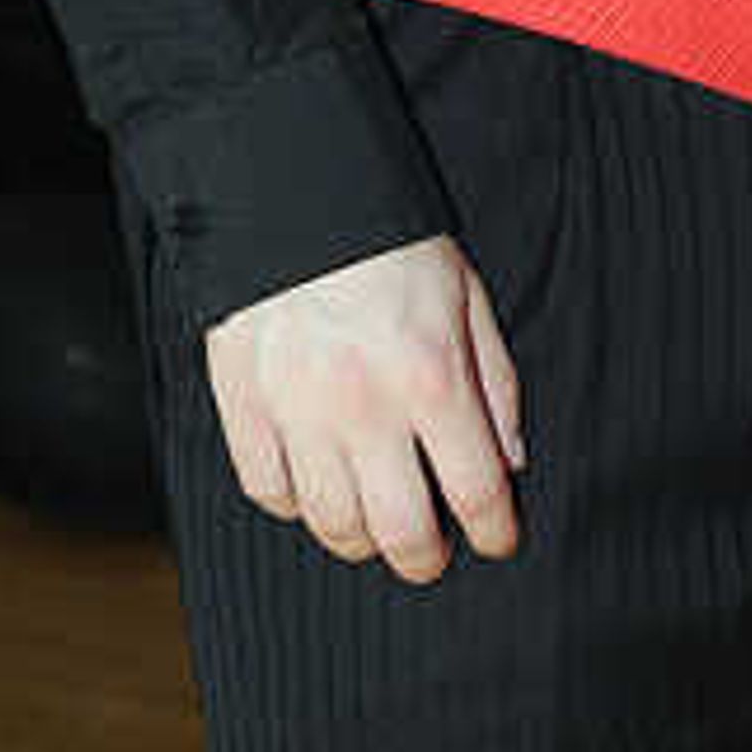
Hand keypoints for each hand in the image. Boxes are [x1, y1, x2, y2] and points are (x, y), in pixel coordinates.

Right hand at [204, 232, 525, 580]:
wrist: (289, 192)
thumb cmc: (388, 244)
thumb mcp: (466, 299)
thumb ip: (493, 385)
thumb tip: (510, 461)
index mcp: (431, 377)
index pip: (475, 489)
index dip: (494, 531)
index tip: (497, 540)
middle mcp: (364, 405)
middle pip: (401, 529)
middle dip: (426, 559)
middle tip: (432, 555)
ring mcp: (297, 411)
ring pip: (332, 523)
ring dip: (361, 540)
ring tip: (376, 528)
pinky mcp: (242, 405)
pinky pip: (269, 492)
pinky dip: (295, 505)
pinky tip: (315, 488)